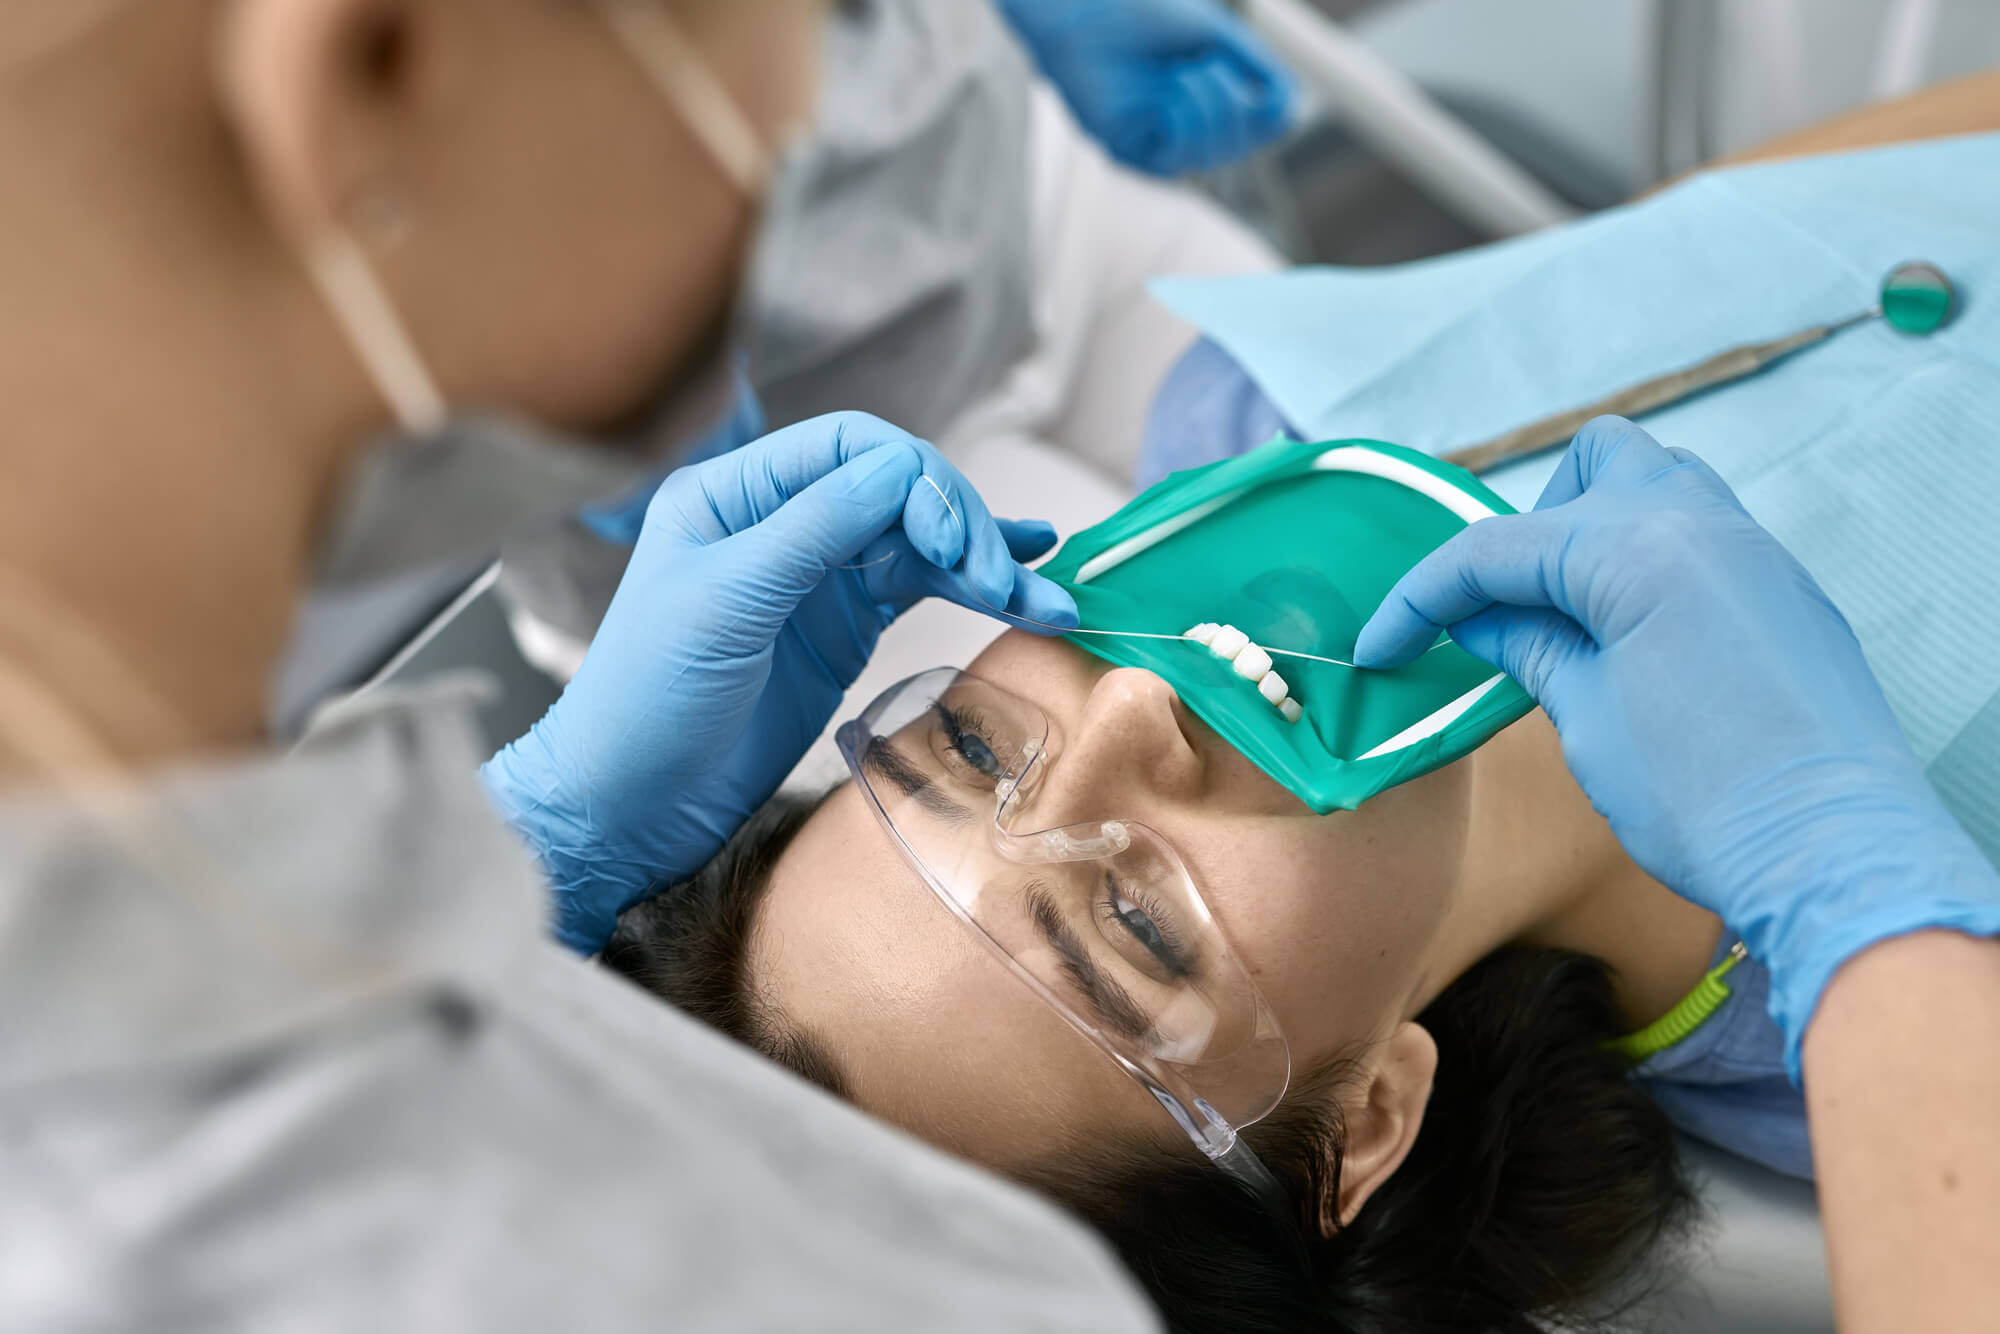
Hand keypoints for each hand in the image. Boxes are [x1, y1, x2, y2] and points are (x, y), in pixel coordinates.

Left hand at [483, 412, 1078, 953]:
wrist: (629, 805)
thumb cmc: (647, 700)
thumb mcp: (725, 602)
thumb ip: (813, 528)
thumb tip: (902, 467)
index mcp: (733, 492)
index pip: (850, 447)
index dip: (916, 478)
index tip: (953, 537)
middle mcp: (779, 520)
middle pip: (898, 490)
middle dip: (962, 526)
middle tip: (1004, 582)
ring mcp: (816, 575)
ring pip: (921, 542)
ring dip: (987, 564)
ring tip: (1047, 600)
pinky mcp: (842, 628)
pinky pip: (922, 588)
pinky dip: (975, 589)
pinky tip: (1028, 584)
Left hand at [995, 0, 1296, 176]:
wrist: (1085, 11)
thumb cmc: (1142, 13)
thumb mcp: (1215, 33)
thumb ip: (1254, 64)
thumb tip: (1289, 99)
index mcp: (1210, 93)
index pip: (1260, 127)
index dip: (1276, 117)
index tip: (1275, 92)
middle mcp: (1187, 122)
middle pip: (1240, 146)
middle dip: (1237, 107)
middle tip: (1211, 66)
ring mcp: (1157, 139)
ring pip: (1210, 156)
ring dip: (1209, 110)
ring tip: (1185, 73)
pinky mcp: (1129, 149)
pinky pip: (1175, 158)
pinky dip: (1182, 122)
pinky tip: (1169, 93)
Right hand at [1355, 417, 1999, 1075]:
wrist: (1834, 853)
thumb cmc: (1703, 796)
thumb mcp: (1586, 720)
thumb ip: (1531, 650)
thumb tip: (1482, 623)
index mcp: (1637, 548)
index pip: (1495, 549)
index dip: (1421, 598)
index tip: (1381, 646)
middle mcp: (1702, 524)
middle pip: (1589, 466)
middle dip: (1524, 532)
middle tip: (1502, 614)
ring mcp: (1755, 552)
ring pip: (1656, 481)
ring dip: (1595, 525)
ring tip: (1569, 613)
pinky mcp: (1786, 591)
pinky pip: (1700, 534)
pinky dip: (1647, 561)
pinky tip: (1632, 638)